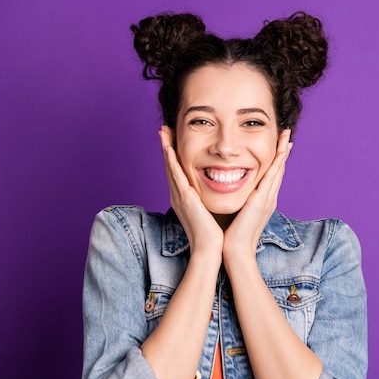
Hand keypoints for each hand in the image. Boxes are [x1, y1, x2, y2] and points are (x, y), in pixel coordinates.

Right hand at [159, 126, 223, 260]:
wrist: (209, 250)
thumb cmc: (212, 233)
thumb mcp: (208, 211)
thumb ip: (207, 199)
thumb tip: (215, 190)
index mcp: (184, 198)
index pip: (178, 171)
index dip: (173, 155)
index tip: (172, 138)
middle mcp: (178, 195)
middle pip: (170, 166)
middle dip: (166, 146)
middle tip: (163, 129)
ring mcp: (179, 196)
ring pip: (170, 167)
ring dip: (166, 148)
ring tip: (163, 131)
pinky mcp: (185, 199)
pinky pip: (176, 176)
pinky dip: (171, 161)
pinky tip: (169, 148)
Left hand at [222, 129, 292, 262]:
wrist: (235, 251)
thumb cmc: (232, 235)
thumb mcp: (238, 213)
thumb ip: (238, 201)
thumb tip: (231, 192)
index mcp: (262, 200)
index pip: (271, 175)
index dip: (276, 158)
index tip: (278, 143)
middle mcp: (268, 198)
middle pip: (278, 169)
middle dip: (283, 150)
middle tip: (286, 133)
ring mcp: (267, 199)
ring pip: (278, 170)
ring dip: (282, 151)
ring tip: (286, 136)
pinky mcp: (262, 201)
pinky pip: (272, 177)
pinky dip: (277, 163)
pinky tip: (280, 151)